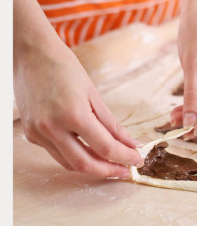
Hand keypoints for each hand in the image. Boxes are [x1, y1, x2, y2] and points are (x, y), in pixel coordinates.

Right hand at [14, 39, 141, 177]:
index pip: (104, 147)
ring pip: (68, 163)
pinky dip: (75, 155)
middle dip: (109, 171)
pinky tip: (90, 151)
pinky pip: (56, 152)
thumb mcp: (93, 94)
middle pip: (84, 164)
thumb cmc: (64, 68)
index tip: (138, 160)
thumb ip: (111, 124)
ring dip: (92, 167)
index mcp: (73, 114)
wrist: (31, 55)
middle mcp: (52, 128)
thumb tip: (130, 143)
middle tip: (127, 171)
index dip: (124, 157)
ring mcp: (38, 133)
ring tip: (112, 164)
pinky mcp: (31, 134)